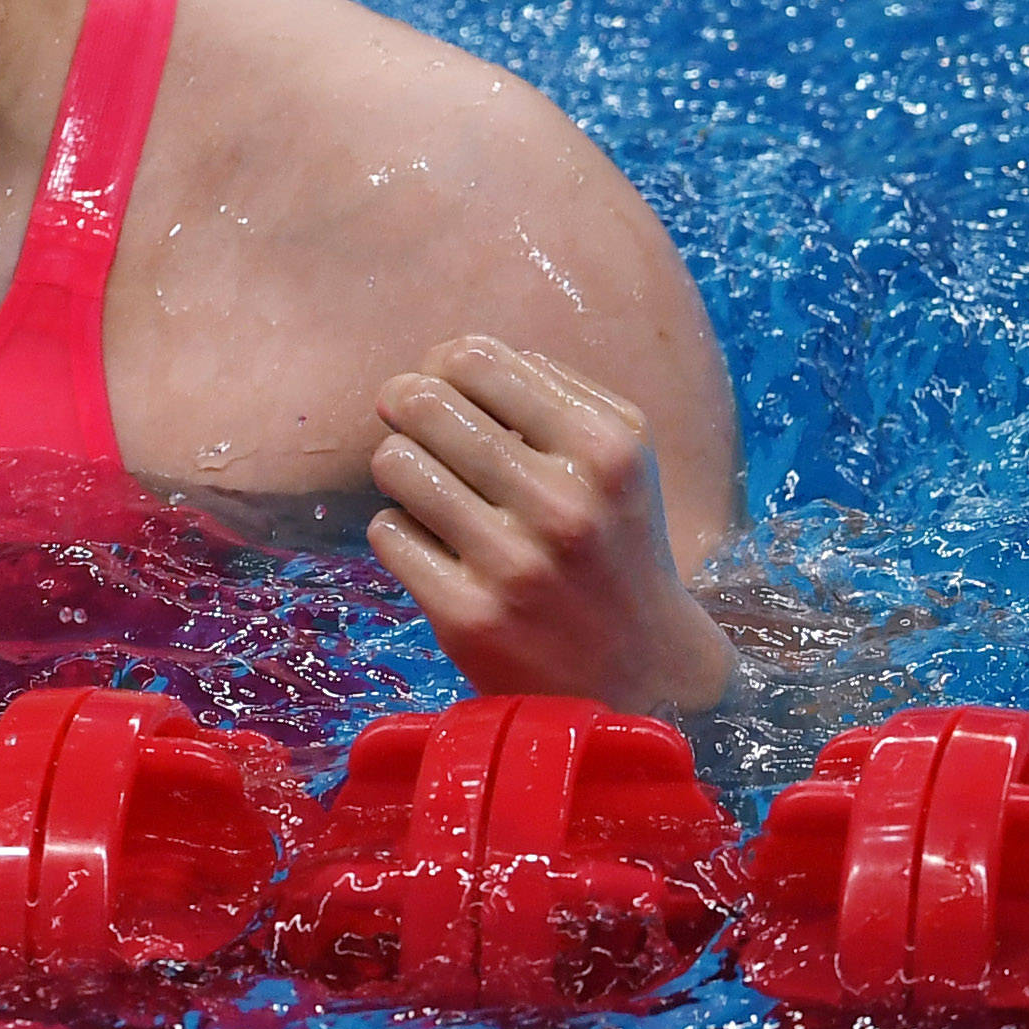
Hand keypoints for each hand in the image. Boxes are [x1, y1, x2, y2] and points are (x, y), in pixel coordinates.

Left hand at [366, 335, 734, 712]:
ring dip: (399, 467)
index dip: (441, 364)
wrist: (640, 670)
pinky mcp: (467, 616)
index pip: (475, 358)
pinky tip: (437, 546)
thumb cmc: (613, 538)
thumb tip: (449, 358)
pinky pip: (387, 532)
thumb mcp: (619, 453)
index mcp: (605, 449)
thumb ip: (549, 388)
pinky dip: (402, 531)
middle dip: (403, 404)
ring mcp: (513, 565)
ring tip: (427, 485)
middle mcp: (564, 505)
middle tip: (411, 422)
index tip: (443, 387)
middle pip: (422, 403)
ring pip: (394, 463)